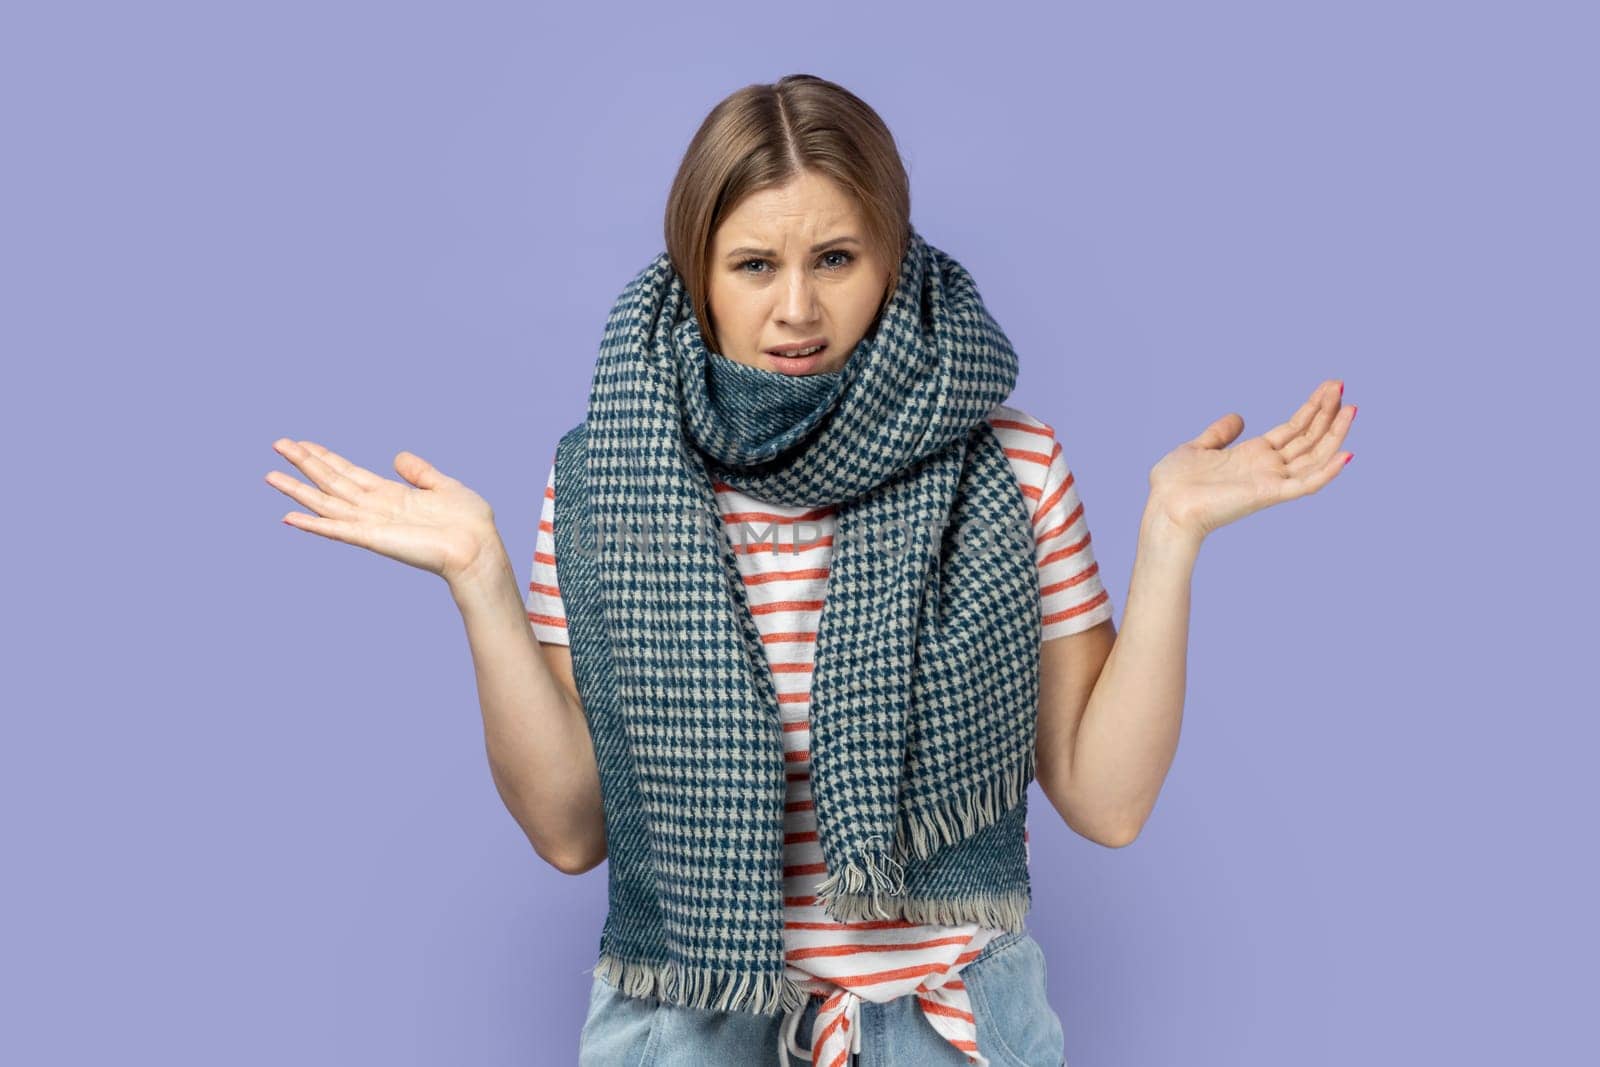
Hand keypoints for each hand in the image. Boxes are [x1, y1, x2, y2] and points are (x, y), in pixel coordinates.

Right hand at [266, 439, 504, 587]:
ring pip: (326, 502)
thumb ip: (420, 473)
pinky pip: (338, 530)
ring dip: (298, 490)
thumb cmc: (469, 523)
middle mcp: (375, 508)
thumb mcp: (444, 487)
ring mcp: (372, 524)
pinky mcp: (374, 538)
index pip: (349, 472)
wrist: (479, 548)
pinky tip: (289, 517)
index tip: (302, 443)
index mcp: (391, 495)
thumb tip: (398, 456)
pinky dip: (314, 525)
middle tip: (276, 443)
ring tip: (269, 475)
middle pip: (331, 482)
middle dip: (304, 463)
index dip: (326, 457)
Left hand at [1147, 379, 1355, 541]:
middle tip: (1342, 385)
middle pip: (1307, 438)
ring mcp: (1270, 482)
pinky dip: (1327, 472)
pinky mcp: (1268, 495)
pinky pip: (1305, 485)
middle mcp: (1266, 468)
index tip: (1331, 386)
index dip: (1312, 408)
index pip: (1293, 429)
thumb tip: (1238, 418)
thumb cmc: (1174, 484)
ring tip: (1351, 408)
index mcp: (1252, 456)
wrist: (1164, 507)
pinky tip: (1346, 453)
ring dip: (1334, 433)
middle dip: (1326, 412)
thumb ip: (1220, 433)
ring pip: (1313, 456)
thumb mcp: (1198, 447)